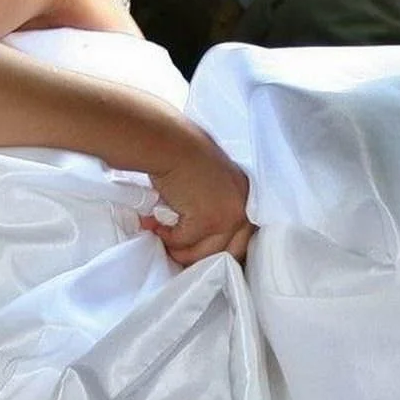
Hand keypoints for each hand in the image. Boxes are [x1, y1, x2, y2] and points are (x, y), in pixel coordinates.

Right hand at [142, 122, 254, 265]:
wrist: (170, 143)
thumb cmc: (182, 154)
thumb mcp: (210, 179)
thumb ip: (214, 203)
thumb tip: (200, 236)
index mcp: (246, 194)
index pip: (242, 236)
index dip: (219, 248)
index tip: (198, 251)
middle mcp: (243, 207)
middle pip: (228, 251)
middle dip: (200, 256)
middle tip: (177, 252)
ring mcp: (227, 216)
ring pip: (203, 253)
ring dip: (178, 249)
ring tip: (161, 235)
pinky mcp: (207, 222)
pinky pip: (183, 243)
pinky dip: (165, 236)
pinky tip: (154, 223)